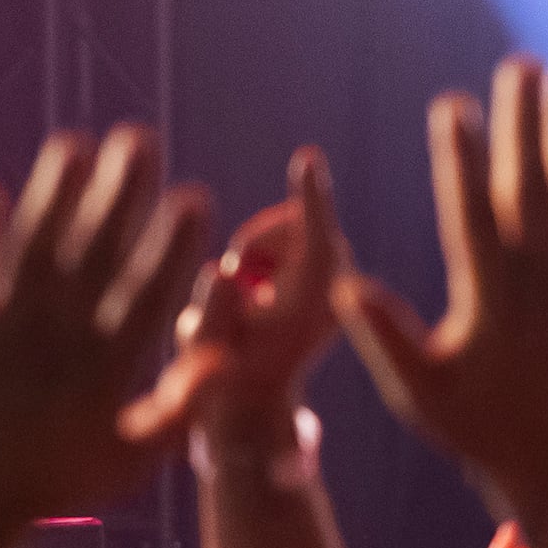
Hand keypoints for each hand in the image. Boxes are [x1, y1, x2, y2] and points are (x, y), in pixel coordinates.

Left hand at [0, 128, 211, 547]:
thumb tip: (226, 355)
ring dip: (53, 195)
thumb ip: (180, 407)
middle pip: (94, 256)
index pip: (148, 294)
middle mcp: (55, 347)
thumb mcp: (130, 460)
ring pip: (32, 253)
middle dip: (120, 194)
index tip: (195, 194)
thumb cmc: (52, 486)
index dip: (173, 243)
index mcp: (105, 374)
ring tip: (74, 143)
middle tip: (141, 137)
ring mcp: (0, 340)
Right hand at [163, 147, 349, 452]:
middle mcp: (336, 277)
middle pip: (286, 225)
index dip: (309, 198)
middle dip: (250, 246)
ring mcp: (338, 265)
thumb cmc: (228, 375)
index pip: (316, 239)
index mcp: (315, 301)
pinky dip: (263, 250)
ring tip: (252, 300)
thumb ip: (210, 316)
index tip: (308, 157)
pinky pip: (289, 225)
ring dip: (253, 252)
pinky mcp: (332, 255)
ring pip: (282, 224)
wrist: (259, 390)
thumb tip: (219, 272)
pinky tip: (262, 292)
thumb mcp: (209, 354)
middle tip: (242, 292)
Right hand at [332, 58, 547, 515]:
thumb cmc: (480, 430)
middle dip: (524, 122)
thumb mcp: (420, 397)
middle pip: (532, 188)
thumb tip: (345, 284)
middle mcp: (541, 283)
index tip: (450, 106)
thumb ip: (384, 340)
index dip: (458, 161)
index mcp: (491, 302)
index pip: (472, 218)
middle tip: (517, 62)